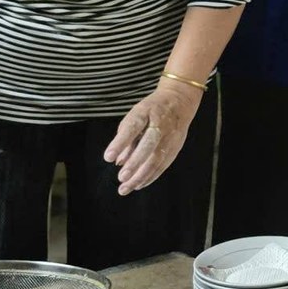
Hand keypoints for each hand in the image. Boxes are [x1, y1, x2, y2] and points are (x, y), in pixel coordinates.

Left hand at [104, 79, 202, 194]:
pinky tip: (139, 185)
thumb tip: (117, 161)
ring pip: (157, 159)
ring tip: (126, 188)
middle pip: (148, 146)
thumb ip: (125, 137)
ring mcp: (171, 137)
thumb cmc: (152, 110)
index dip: (120, 143)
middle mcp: (160, 125)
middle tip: (121, 178)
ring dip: (141, 176)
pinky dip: (150, 177)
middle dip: (134, 163)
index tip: (108, 157)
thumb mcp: (135, 115)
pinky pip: (163, 165)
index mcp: (146, 112)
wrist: (180, 100)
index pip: (132, 128)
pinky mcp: (176, 147)